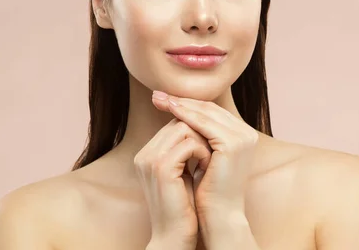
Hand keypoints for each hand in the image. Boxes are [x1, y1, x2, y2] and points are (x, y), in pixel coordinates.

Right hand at [134, 117, 211, 249]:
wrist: (174, 236)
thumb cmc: (183, 207)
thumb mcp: (181, 174)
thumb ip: (184, 152)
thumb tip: (201, 129)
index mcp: (146, 155)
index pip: (173, 124)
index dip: (195, 130)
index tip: (211, 143)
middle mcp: (144, 154)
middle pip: (177, 122)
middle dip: (200, 132)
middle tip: (214, 149)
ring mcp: (150, 159)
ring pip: (183, 128)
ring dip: (203, 140)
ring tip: (211, 157)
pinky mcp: (162, 168)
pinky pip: (189, 144)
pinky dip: (203, 152)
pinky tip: (209, 164)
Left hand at [151, 91, 258, 221]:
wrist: (219, 216)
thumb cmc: (209, 191)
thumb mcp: (205, 157)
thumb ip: (201, 136)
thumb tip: (180, 115)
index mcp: (243, 135)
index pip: (212, 112)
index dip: (188, 104)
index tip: (165, 100)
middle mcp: (247, 133)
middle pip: (209, 108)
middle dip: (182, 100)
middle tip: (158, 94)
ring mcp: (243, 137)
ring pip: (206, 113)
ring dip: (181, 104)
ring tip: (160, 99)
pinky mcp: (233, 143)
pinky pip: (204, 124)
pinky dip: (186, 115)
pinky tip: (170, 111)